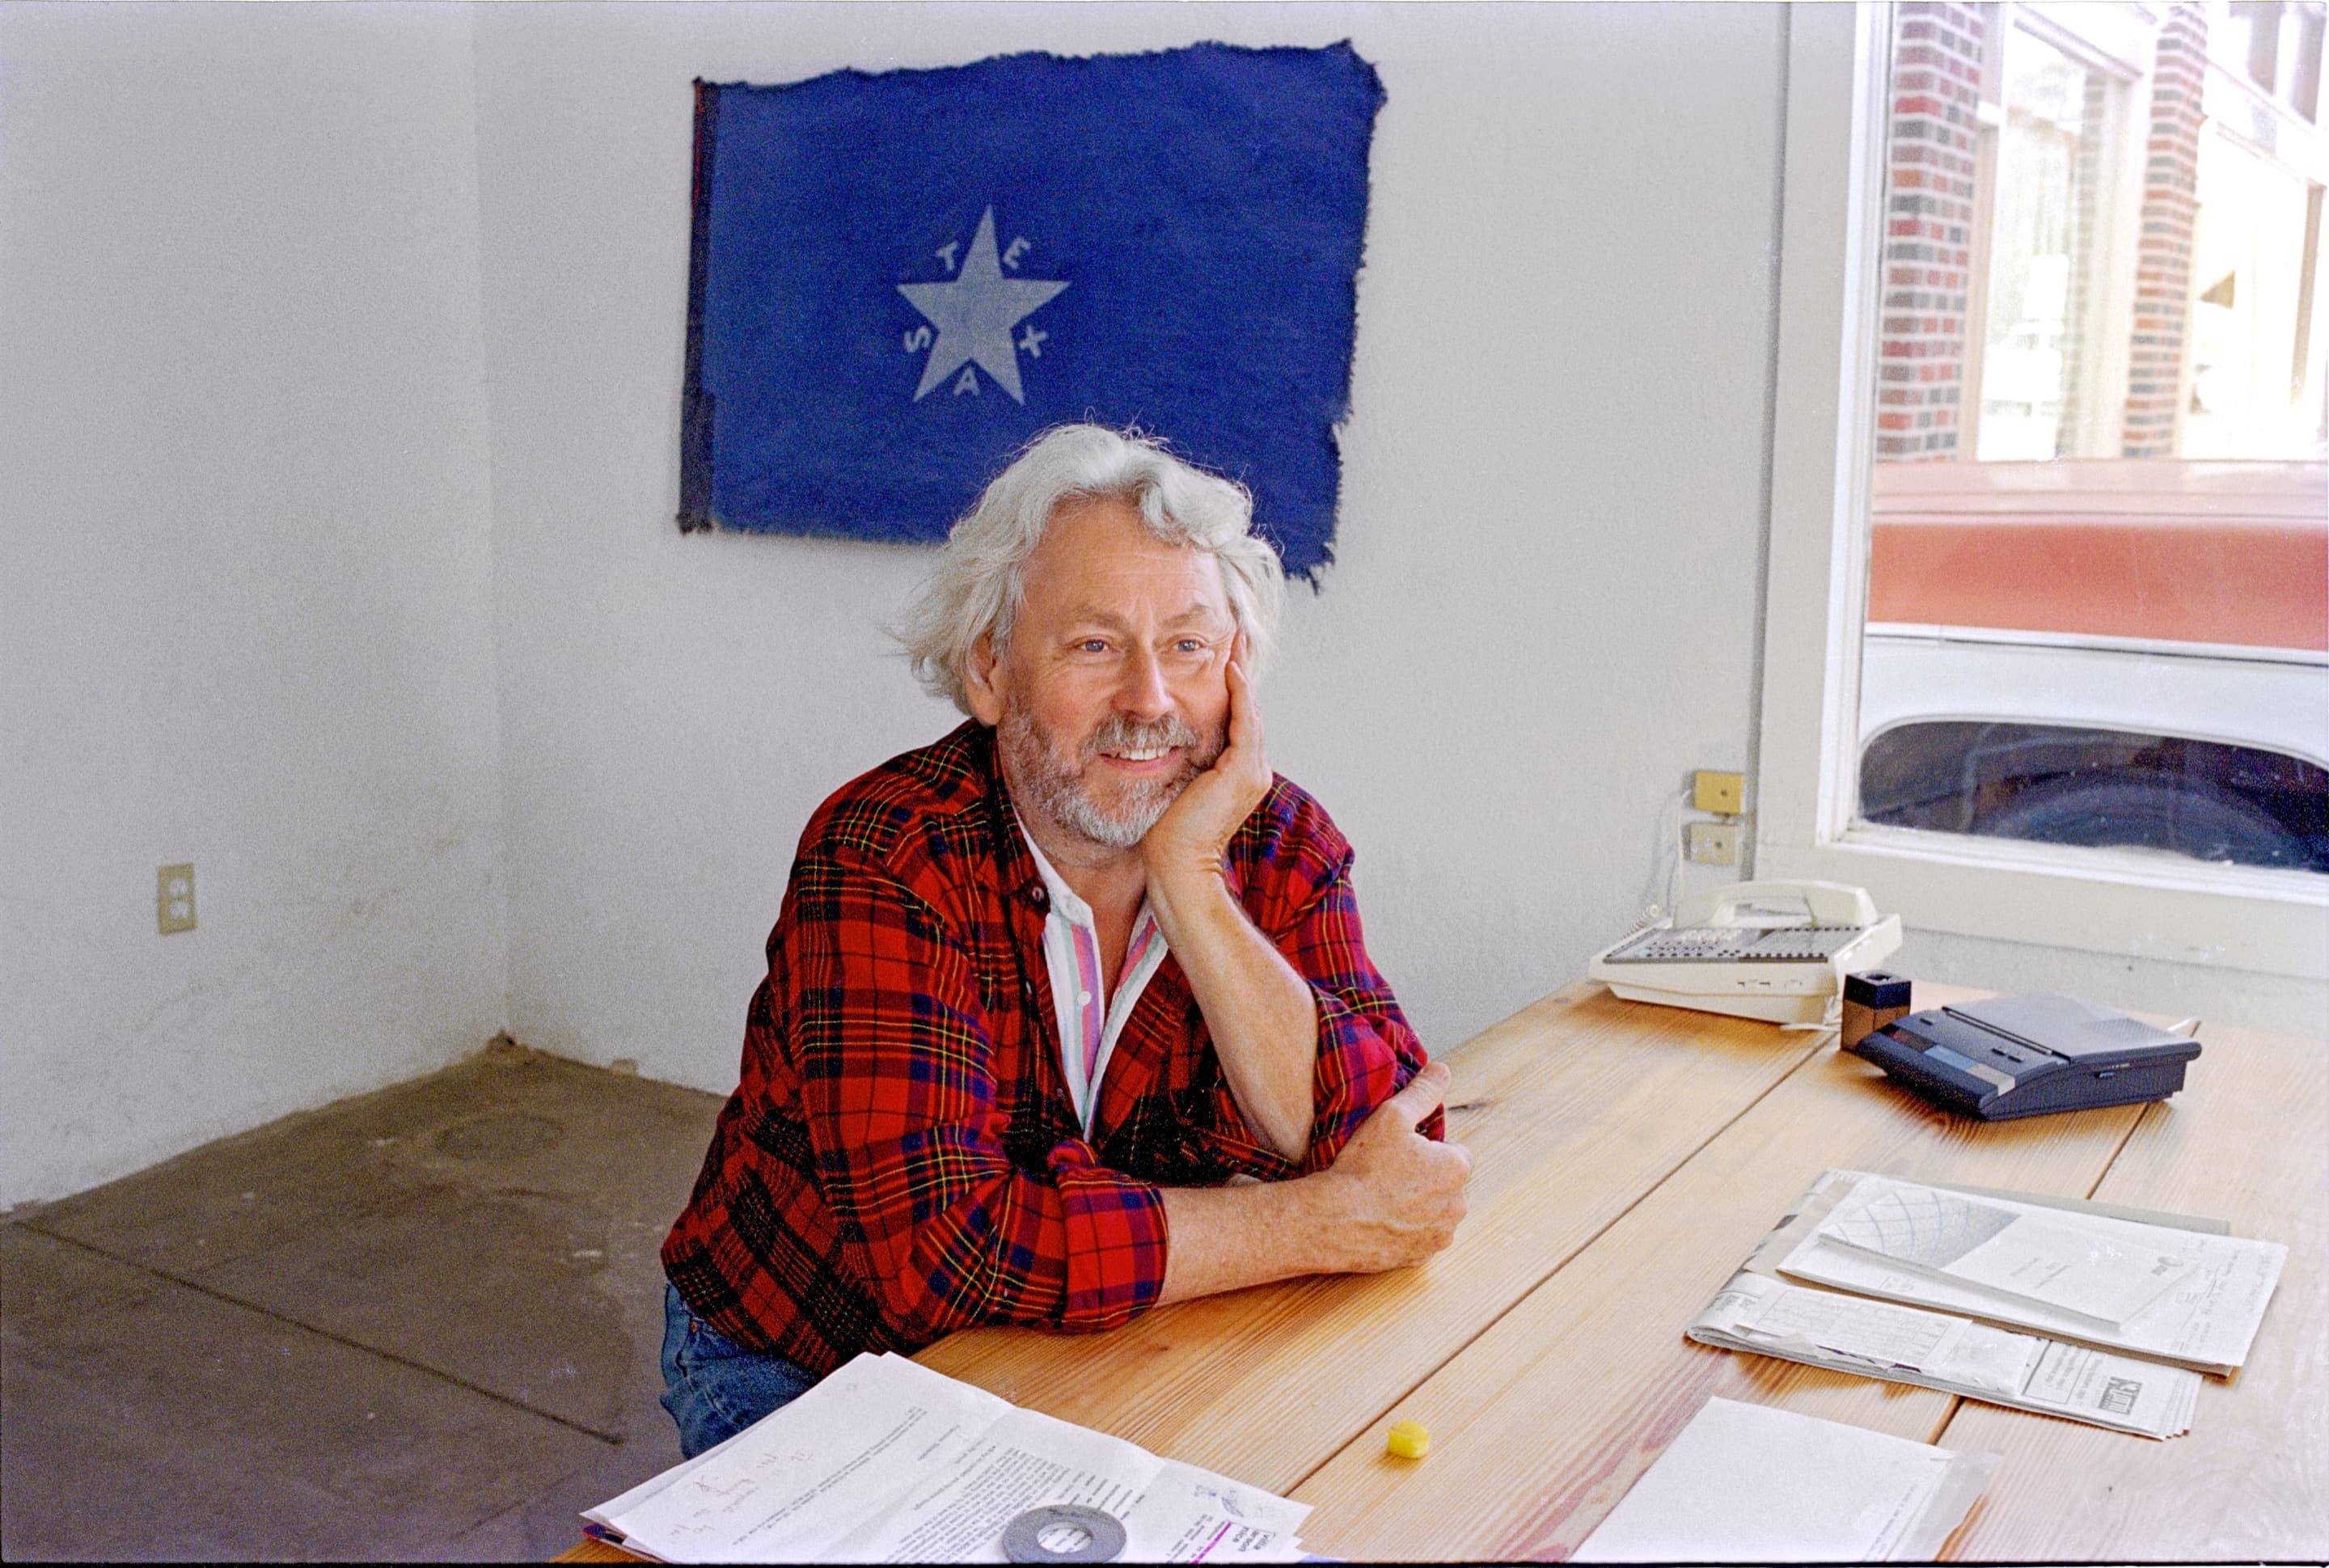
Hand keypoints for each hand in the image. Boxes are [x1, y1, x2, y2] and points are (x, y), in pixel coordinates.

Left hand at [1142, 633, 1270, 883]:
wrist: (1176, 863)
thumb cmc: (1166, 833)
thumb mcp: (1174, 786)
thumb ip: (1178, 762)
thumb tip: (1157, 741)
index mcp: (1237, 774)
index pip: (1237, 721)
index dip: (1232, 688)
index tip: (1223, 657)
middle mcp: (1251, 770)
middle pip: (1248, 709)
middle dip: (1240, 671)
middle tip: (1234, 636)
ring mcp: (1251, 771)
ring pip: (1249, 711)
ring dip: (1241, 674)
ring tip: (1234, 642)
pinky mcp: (1242, 771)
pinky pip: (1244, 722)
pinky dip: (1239, 693)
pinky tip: (1230, 669)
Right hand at [1311, 1062, 1471, 1271]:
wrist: (1334, 1220)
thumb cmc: (1362, 1167)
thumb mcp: (1391, 1116)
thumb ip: (1422, 1091)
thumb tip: (1442, 1071)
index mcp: (1457, 1168)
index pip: (1454, 1152)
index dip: (1427, 1149)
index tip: (1401, 1151)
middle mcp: (1458, 1205)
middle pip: (1446, 1183)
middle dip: (1426, 1177)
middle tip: (1389, 1172)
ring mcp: (1440, 1235)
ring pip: (1435, 1211)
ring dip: (1418, 1204)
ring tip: (1383, 1196)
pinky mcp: (1421, 1258)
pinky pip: (1420, 1237)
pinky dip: (1406, 1229)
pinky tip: (1381, 1218)